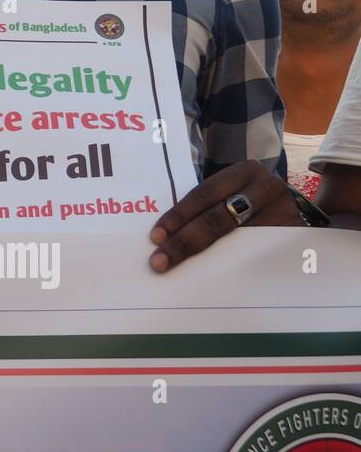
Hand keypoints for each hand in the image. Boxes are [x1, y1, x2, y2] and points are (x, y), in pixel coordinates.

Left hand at [149, 160, 299, 271]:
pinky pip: (258, 257)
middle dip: (184, 242)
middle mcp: (267, 188)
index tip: (156, 237)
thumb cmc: (251, 202)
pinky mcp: (294, 238)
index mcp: (245, 172)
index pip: (203, 195)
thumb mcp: (233, 193)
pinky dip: (233, 268)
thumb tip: (165, 236)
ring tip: (182, 273)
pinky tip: (214, 279)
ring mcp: (285, 213)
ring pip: (237, 241)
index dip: (178, 216)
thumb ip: (208, 207)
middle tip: (159, 261)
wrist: (295, 211)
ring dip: (206, 260)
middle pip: (217, 219)